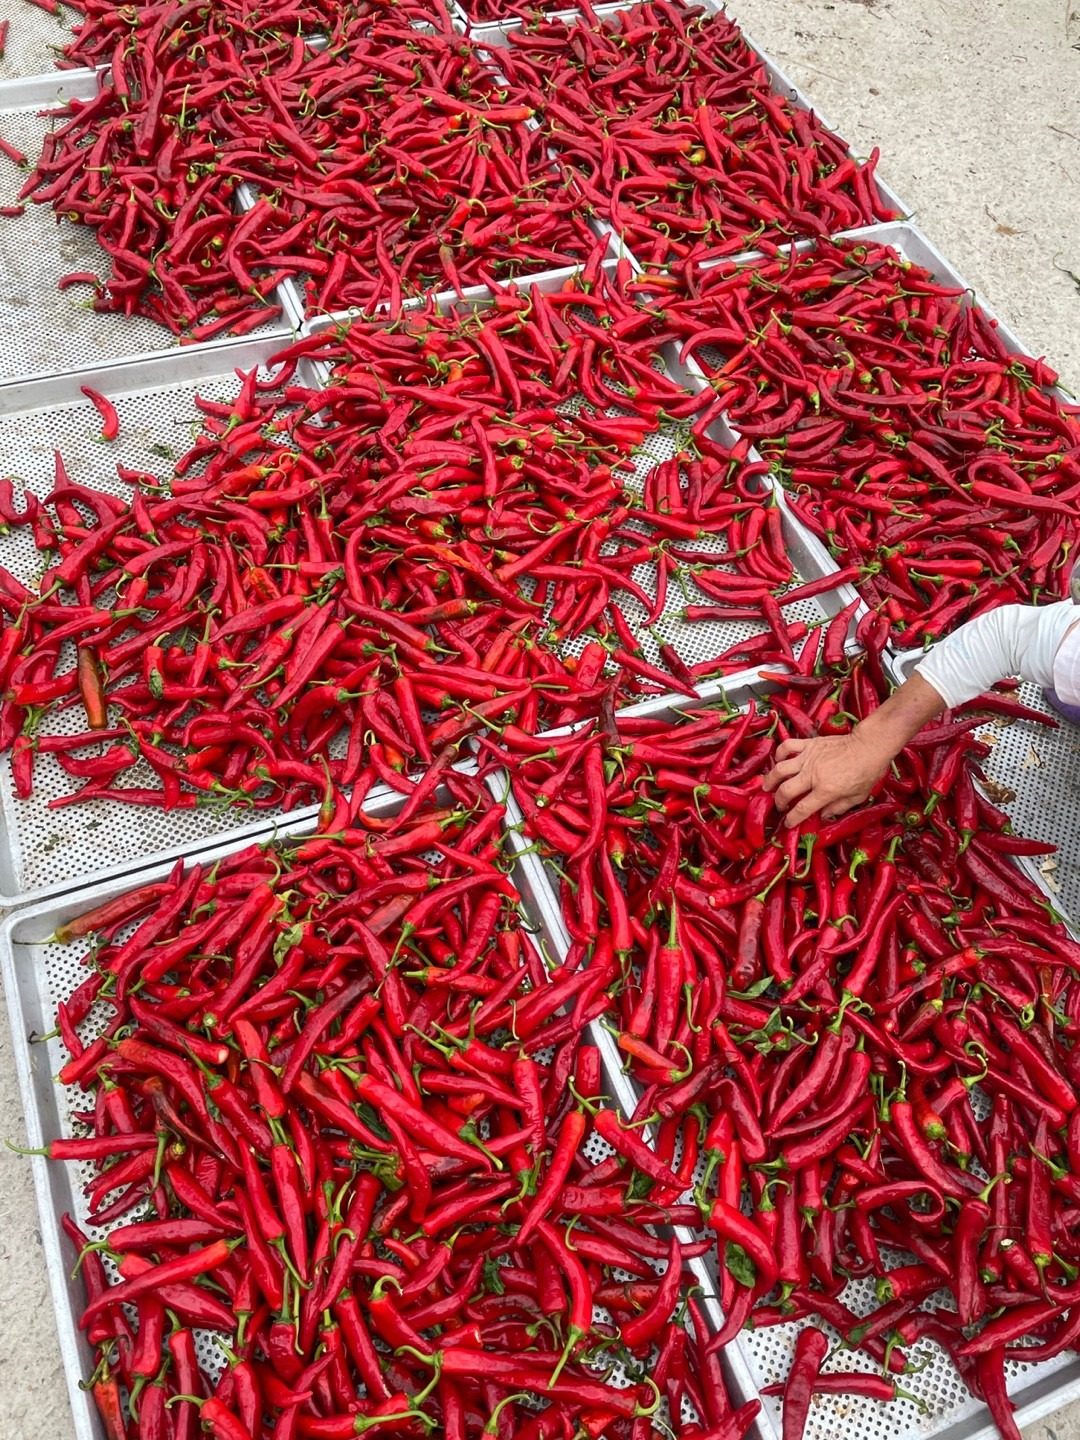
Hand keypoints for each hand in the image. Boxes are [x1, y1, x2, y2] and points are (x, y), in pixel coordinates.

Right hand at [761, 731, 891, 827]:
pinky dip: (780, 753)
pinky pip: (787, 746)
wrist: (869, 746)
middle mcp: (813, 775)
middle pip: (785, 790)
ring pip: (780, 769)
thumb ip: (837, 808)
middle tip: (779, 806)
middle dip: (778, 801)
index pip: (802, 809)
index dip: (792, 819)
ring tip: (767, 786)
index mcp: (826, 790)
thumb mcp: (857, 797)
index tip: (788, 823)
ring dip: (771, 779)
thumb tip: (822, 815)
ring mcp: (809, 758)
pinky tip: (779, 760)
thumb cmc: (866, 772)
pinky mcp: (809, 744)